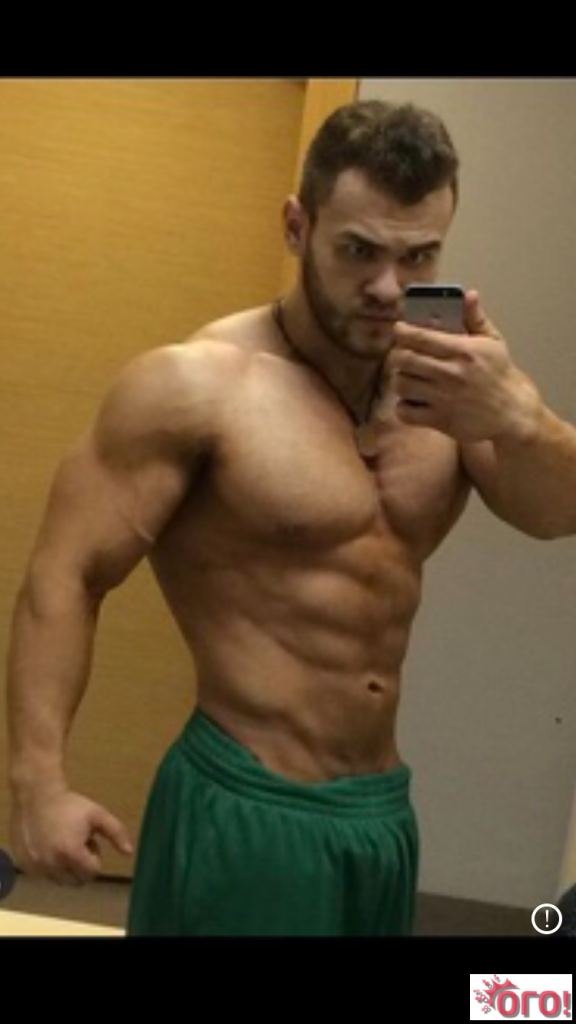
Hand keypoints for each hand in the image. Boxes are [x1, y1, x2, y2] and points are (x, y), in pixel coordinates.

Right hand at [10, 784, 133, 885]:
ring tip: (63, 844)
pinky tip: (49, 846)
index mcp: (71, 853)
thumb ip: (116, 832)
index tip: (90, 841)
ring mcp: (36, 866)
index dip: (95, 857)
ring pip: (60, 881)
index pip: (93, 872)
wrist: (36, 794)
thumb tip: (130, 852)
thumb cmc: (69, 804)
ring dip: (66, 868)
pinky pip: (43, 876)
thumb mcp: (97, 814)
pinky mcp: (24, 865)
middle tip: (77, 843)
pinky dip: (49, 867)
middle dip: (82, 866)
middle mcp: (52, 864)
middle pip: (77, 881)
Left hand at [388, 291, 540, 441]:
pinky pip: (404, 411)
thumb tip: (468, 294)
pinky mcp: (439, 420)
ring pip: (401, 384)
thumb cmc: (500, 375)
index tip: (399, 329)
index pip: (420, 337)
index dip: (403, 331)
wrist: (512, 414)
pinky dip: (403, 406)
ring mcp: (444, 399)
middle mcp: (451, 374)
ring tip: (410, 377)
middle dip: (398, 355)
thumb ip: (475, 318)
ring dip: (401, 380)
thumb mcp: (494, 343)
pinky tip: (413, 400)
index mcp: (463, 351)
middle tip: (403, 355)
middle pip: (404, 359)